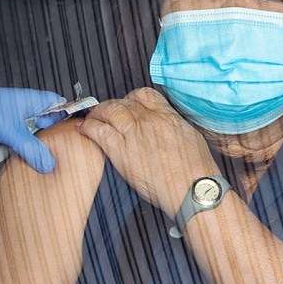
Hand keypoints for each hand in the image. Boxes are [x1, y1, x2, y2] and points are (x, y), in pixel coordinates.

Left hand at [0, 83, 64, 172]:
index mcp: (32, 100)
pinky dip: (21, 153)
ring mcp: (12, 121)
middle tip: (64, 155)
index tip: (79, 133)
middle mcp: (25, 109)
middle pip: (47, 125)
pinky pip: (17, 144)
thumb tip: (49, 163)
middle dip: (53, 140)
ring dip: (35, 149)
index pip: (60, 105)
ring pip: (32, 137)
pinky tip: (25, 163)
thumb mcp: (10, 130)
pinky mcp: (1, 133)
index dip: (69, 117)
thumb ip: (31, 148)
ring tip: (46, 163)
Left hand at [76, 88, 219, 215]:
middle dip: (112, 105)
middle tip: (105, 112)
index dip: (131, 98)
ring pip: (109, 112)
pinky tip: (84, 129)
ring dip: (98, 113)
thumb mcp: (192, 138)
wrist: (194, 189)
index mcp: (168, 116)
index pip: (144, 95)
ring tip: (92, 118)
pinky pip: (99, 132)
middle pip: (123, 102)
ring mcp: (134, 134)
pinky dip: (89, 128)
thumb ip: (175, 127)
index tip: (127, 104)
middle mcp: (149, 120)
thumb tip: (169, 127)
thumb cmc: (198, 172)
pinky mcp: (122, 152)